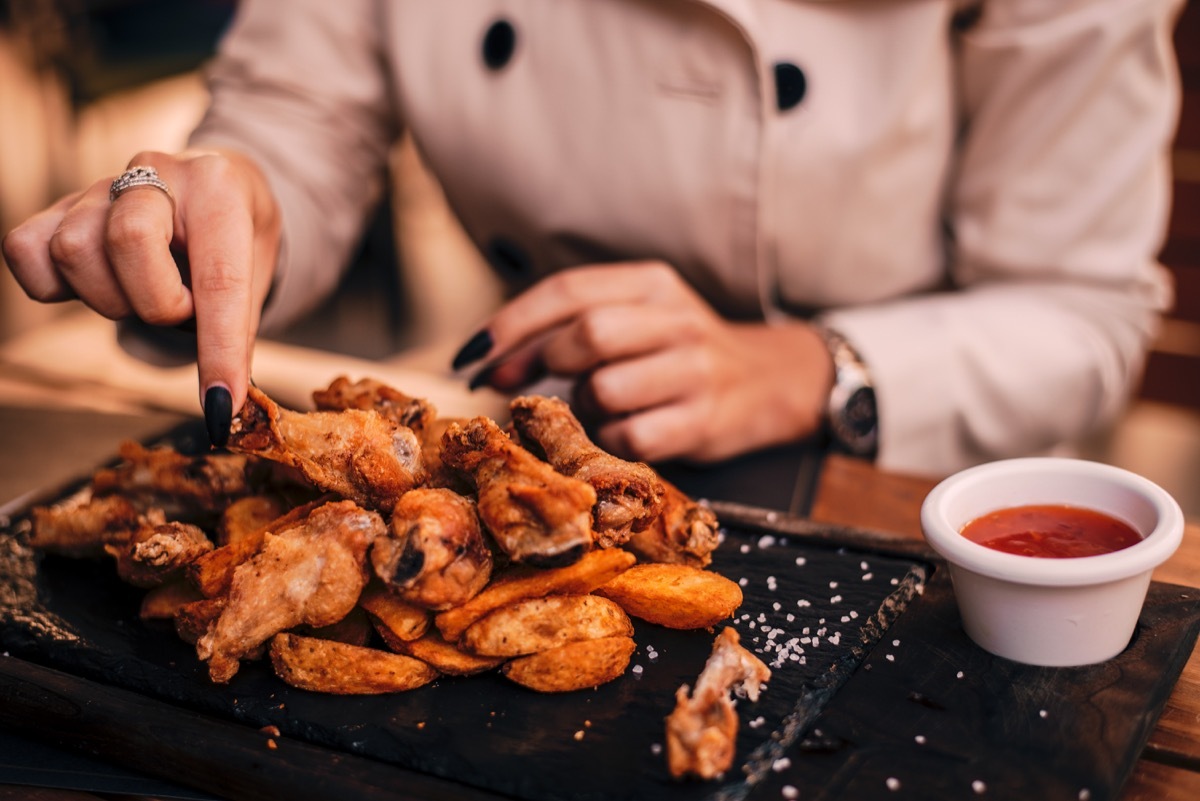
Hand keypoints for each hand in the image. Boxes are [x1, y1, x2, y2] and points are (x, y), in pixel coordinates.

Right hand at [2, 149, 281, 438]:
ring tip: (143, 293)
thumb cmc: (238, 236)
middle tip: (181, 311)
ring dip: (112, 298)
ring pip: (74, 251)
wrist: (219, 185)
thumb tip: (226, 408)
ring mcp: (98, 185)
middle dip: (157, 303)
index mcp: (219, 189)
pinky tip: (99, 285)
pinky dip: (55, 287)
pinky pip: (27, 252)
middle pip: (127, 241)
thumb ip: (239, 332)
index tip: (222, 401)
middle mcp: (155, 173)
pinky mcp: (58, 206)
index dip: (219, 348)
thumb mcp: (258, 272)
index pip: (218, 277)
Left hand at [456, 261, 834, 462]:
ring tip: (597, 406)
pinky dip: (610, 440)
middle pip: (587, 335)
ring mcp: (694, 371)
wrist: (771, 381)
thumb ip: (570, 328)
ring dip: (582, 407)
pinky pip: (629, 437)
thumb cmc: (678, 351)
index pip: (567, 292)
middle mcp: (676, 320)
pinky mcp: (702, 421)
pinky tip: (623, 431)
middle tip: (526, 385)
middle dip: (544, 363)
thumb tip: (487, 364)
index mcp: (651, 283)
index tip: (470, 356)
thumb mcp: (636, 317)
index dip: (510, 325)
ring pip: (603, 390)